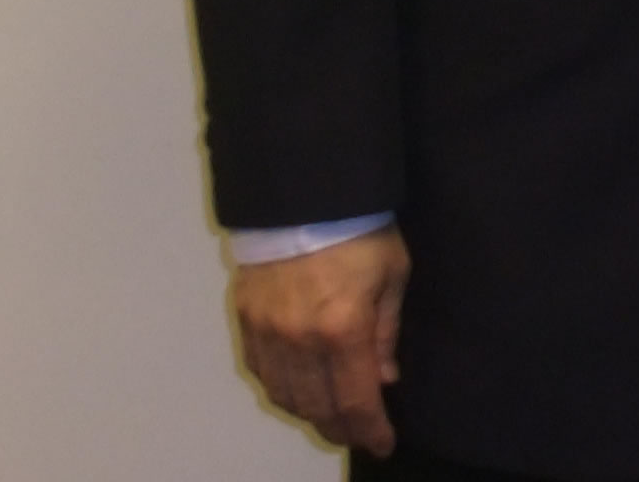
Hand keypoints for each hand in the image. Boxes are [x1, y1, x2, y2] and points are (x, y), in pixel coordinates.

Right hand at [230, 228, 408, 454]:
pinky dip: (281, 391)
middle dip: (341, 429)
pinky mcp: (246, 321)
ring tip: (332, 419)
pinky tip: (299, 392)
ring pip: (284, 397)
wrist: (304, 195)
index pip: (355, 400)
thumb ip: (385, 333)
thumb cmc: (361, 231)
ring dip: (310, 415)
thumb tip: (384, 380)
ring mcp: (267, 333)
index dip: (370, 430)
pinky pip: (262, 373)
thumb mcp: (392, 276)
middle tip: (360, 435)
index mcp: (342, 329)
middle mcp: (299, 341)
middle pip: (316, 408)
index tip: (383, 444)